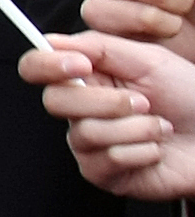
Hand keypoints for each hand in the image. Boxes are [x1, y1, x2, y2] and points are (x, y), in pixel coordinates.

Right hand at [20, 32, 194, 199]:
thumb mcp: (148, 59)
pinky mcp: (106, 174)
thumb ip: (97, 46)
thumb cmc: (190, 97)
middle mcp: (81, 110)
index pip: (36, 68)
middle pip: (55, 102)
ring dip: (134, 129)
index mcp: (85, 77)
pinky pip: (107, 161)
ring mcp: (91, 144)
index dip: (47, 65)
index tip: (79, 64)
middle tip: (141, 102)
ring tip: (158, 126)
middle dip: (105, 102)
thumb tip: (50, 41)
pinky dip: (140, 152)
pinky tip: (156, 149)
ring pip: (85, 134)